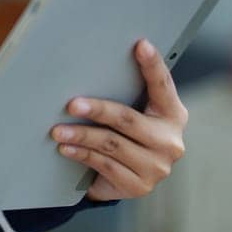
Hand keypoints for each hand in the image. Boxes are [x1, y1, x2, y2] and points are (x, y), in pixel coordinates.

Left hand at [50, 38, 187, 201]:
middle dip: (98, 109)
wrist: (129, 179)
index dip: (153, 65)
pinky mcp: (138, 185)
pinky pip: (104, 165)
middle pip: (128, 119)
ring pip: (112, 144)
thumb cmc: (129, 136)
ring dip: (81, 135)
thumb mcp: (137, 114)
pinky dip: (82, 154)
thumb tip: (91, 67)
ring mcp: (156, 166)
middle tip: (72, 104)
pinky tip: (66, 147)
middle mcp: (170, 141)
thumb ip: (128, 96)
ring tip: (58, 130)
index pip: (163, 86)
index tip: (141, 45)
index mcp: (173, 115)